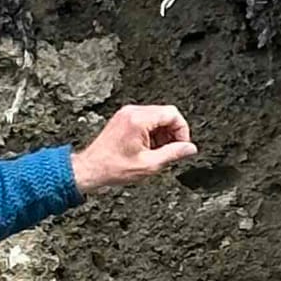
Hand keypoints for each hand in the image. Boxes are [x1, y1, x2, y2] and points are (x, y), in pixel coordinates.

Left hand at [73, 103, 196, 193]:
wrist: (90, 168)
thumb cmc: (114, 168)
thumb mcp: (149, 164)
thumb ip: (173, 154)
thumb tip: (190, 149)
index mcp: (139, 119)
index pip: (172, 114)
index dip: (182, 130)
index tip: (181, 146)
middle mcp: (132, 111)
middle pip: (165, 114)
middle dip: (172, 132)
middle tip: (170, 151)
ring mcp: (126, 113)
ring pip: (156, 117)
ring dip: (162, 133)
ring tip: (157, 152)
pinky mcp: (123, 118)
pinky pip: (145, 120)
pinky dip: (151, 132)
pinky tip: (147, 149)